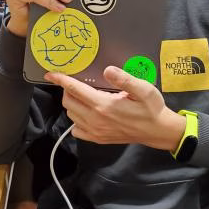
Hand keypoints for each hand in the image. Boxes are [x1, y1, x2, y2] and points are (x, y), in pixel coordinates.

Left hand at [44, 66, 185, 150]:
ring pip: (71, 115)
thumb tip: (107, 70)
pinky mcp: (98, 139)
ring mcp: (95, 131)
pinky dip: (76, 119)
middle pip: (69, 102)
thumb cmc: (151, 108)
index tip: (50, 74)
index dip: (61, 80)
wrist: (157, 131)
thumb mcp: (143, 89)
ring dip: (72, 103)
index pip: (75, 90)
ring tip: (83, 95)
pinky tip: (86, 112)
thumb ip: (124, 79)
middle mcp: (96, 119)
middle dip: (67, 90)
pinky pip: (77, 129)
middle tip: (77, 82)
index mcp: (103, 105)